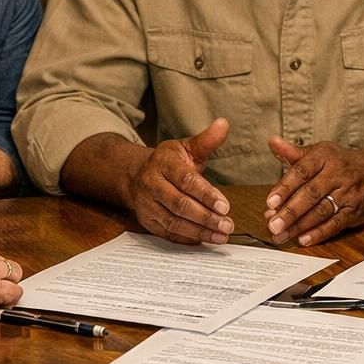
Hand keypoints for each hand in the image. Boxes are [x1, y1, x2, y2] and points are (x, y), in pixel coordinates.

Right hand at [125, 118, 234, 244]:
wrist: (135, 175)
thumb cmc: (168, 162)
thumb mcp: (186, 147)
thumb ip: (206, 140)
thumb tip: (224, 124)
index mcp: (163, 164)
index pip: (186, 181)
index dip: (206, 195)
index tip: (225, 206)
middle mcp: (152, 184)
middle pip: (180, 204)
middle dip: (206, 217)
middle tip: (227, 225)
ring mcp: (147, 205)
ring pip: (174, 222)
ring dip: (199, 231)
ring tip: (221, 235)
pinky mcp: (147, 221)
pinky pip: (167, 233)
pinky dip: (187, 239)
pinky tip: (205, 240)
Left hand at [264, 138, 363, 246]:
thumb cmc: (341, 163)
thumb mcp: (319, 153)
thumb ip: (294, 153)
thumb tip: (273, 142)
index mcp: (325, 157)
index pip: (302, 171)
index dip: (285, 187)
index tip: (270, 202)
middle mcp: (337, 174)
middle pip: (311, 194)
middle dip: (290, 211)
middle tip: (273, 224)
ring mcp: (348, 194)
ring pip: (321, 211)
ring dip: (300, 225)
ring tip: (281, 234)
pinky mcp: (354, 211)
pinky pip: (335, 224)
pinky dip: (319, 233)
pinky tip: (303, 239)